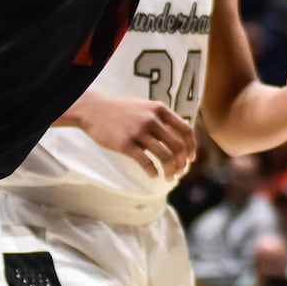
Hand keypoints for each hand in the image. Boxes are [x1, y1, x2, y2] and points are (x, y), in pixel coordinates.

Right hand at [75, 92, 196, 177]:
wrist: (94, 110)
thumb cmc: (122, 110)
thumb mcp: (146, 107)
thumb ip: (162, 119)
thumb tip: (180, 137)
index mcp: (160, 110)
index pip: (185, 130)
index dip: (191, 146)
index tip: (192, 159)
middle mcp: (152, 120)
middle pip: (177, 146)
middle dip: (182, 163)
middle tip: (180, 172)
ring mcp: (139, 132)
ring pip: (164, 156)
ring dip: (170, 170)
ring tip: (170, 178)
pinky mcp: (126, 144)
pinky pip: (145, 162)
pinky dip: (153, 172)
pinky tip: (153, 176)